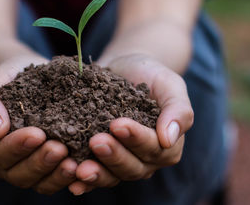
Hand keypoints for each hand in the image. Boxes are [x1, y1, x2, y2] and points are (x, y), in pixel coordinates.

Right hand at [0, 55, 78, 194]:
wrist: (30, 78)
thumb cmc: (8, 80)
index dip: (17, 146)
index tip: (37, 134)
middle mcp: (1, 163)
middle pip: (17, 172)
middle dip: (39, 161)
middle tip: (60, 148)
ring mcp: (23, 170)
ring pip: (37, 182)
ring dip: (55, 174)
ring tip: (73, 163)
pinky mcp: (45, 171)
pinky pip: (53, 181)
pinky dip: (67, 178)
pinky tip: (81, 168)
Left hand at [68, 54, 193, 194]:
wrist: (123, 68)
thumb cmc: (150, 75)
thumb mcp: (169, 84)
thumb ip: (178, 110)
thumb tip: (169, 140)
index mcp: (167, 145)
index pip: (154, 148)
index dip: (136, 139)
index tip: (117, 124)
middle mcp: (145, 159)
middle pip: (132, 167)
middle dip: (114, 156)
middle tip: (96, 141)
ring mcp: (122, 161)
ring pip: (112, 175)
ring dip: (97, 173)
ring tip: (79, 166)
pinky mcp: (101, 160)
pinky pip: (94, 174)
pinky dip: (83, 181)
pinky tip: (71, 181)